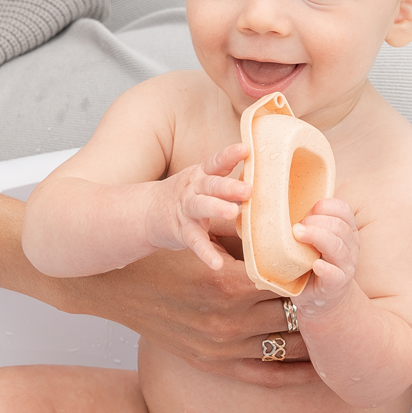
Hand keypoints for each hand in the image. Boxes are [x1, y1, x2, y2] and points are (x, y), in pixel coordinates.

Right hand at [61, 246, 318, 387]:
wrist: (116, 286)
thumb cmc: (162, 253)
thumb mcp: (204, 238)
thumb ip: (248, 238)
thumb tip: (291, 231)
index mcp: (230, 283)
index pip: (293, 282)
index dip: (317, 275)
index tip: (335, 269)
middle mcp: (229, 319)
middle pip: (295, 314)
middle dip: (322, 308)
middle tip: (348, 301)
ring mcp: (221, 346)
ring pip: (286, 347)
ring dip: (316, 340)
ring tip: (342, 332)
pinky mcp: (212, 362)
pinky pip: (264, 374)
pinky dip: (294, 373)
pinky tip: (317, 367)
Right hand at [142, 143, 249, 272]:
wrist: (147, 212)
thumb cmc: (186, 196)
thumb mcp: (203, 182)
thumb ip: (228, 181)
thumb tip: (264, 184)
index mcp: (201, 175)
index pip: (215, 162)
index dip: (229, 155)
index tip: (245, 149)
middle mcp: (193, 189)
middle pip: (211, 185)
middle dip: (229, 186)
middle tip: (248, 189)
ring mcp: (186, 210)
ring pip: (201, 207)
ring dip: (216, 208)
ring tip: (233, 212)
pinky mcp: (181, 231)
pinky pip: (194, 242)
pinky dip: (205, 253)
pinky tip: (216, 263)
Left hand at [293, 199, 359, 317]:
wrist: (323, 299)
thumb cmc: (312, 263)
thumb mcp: (314, 240)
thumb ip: (304, 223)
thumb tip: (270, 203)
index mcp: (346, 231)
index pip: (344, 210)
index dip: (326, 206)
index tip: (308, 211)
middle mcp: (350, 247)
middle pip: (340, 226)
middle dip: (317, 221)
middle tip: (296, 227)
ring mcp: (345, 266)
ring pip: (338, 247)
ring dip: (318, 237)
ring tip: (298, 234)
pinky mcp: (336, 285)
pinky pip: (334, 275)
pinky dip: (325, 269)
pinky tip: (315, 265)